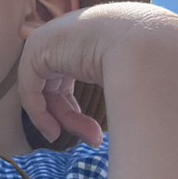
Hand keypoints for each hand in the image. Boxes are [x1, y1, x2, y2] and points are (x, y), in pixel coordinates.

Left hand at [17, 3, 165, 146]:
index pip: (68, 82)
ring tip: (90, 139)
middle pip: (56, 89)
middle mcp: (64, 37)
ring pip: (44, 93)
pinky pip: (30, 90)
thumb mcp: (127, 78)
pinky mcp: (36, 51)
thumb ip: (113, 88)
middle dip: (73, 119)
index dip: (74, 111)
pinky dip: (39, 114)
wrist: (145, 43)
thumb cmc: (147, 60)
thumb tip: (120, 118)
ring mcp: (48, 41)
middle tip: (95, 140)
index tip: (94, 134)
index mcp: (84, 39)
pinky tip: (54, 132)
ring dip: (64, 121)